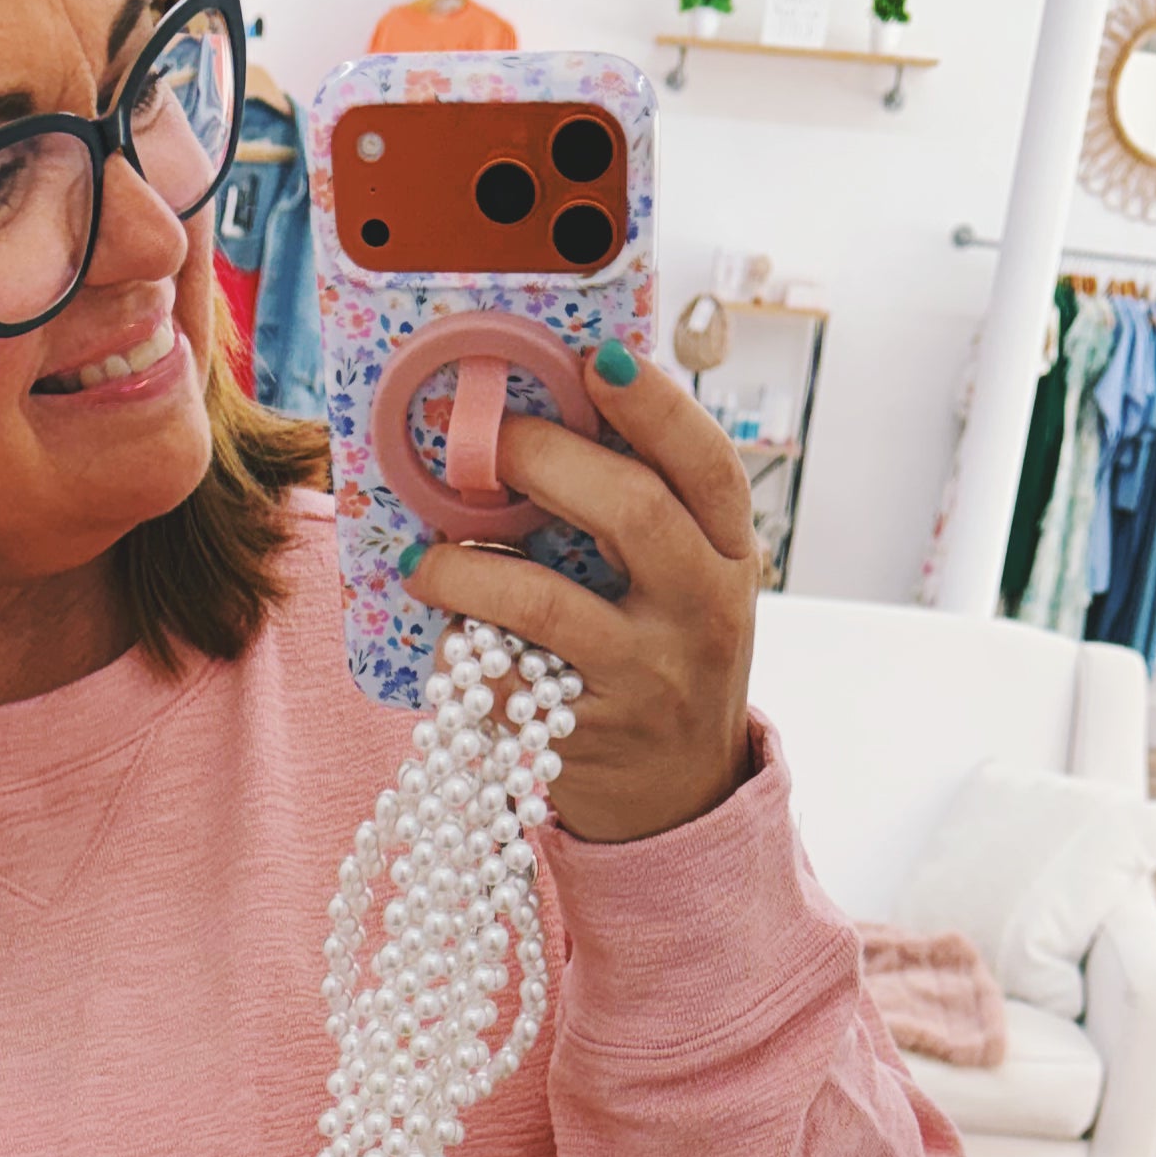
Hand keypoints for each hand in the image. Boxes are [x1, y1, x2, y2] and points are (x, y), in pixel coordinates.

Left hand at [404, 342, 757, 842]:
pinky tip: (446, 633)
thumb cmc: (665, 659)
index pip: (707, 463)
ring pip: (542, 602)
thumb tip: (549, 414)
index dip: (654, 404)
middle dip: (541, 459)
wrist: (680, 800)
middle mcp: (703, 611)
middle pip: (630, 509)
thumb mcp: (687, 584)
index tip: (595, 356)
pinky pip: (502, 678)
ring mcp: (649, 678)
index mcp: (731, 556)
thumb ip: (647, 513)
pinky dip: (460, 648)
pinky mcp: (588, 737)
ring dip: (465, 567)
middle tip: (481, 443)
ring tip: (425, 556)